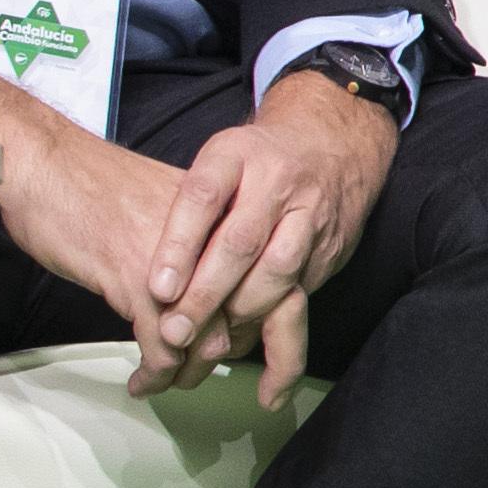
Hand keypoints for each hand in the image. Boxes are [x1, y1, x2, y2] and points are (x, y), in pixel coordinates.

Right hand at [0, 59, 387, 406]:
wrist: (45, 164)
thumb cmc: (93, 187)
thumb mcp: (162, 214)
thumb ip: (192, 248)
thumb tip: (205, 295)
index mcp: (225, 219)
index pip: (269, 284)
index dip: (261, 330)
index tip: (238, 353)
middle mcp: (214, 240)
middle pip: (246, 316)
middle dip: (227, 357)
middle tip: (197, 375)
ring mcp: (179, 263)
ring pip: (206, 337)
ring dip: (188, 371)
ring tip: (167, 381)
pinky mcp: (137, 282)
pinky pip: (160, 345)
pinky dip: (154, 372)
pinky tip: (139, 382)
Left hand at [135, 75, 396, 405]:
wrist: (335, 144)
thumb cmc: (256, 163)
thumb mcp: (217, 162)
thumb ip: (189, 208)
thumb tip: (151, 280)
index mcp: (237, 154)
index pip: (202, 197)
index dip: (179, 245)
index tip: (157, 290)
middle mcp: (277, 181)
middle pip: (240, 243)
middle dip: (206, 294)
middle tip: (174, 333)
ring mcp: (310, 214)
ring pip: (277, 271)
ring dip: (240, 311)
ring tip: (209, 343)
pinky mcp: (332, 246)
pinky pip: (301, 289)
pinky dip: (271, 318)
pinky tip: (244, 337)